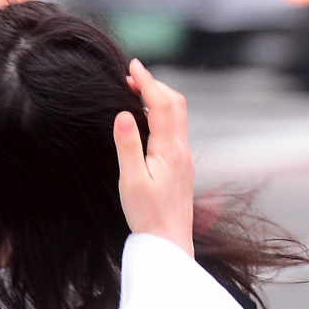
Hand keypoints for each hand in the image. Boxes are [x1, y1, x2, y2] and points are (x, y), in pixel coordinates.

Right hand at [113, 59, 194, 257]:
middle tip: (132, 77)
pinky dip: (162, 116)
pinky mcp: (183, 166)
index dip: (148, 81)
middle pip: (176, 104)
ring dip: (160, 100)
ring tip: (136, 93)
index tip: (134, 65)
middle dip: (156, 85)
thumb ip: (127, 146)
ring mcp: (185, 158)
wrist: (170, 242)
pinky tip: (147, 122)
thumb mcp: (131, 181)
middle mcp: (181, 150)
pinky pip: (176, 131)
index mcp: (169, 151)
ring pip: (178, 117)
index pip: (160, 105)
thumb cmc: (147, 215)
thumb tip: (124, 115)